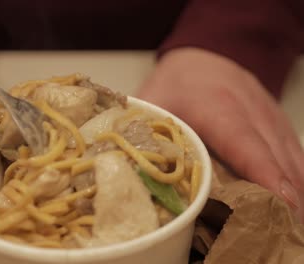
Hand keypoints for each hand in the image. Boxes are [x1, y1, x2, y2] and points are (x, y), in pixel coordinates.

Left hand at [138, 48, 303, 221]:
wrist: (202, 54)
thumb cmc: (175, 81)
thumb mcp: (152, 100)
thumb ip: (143, 132)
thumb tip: (128, 167)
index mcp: (216, 104)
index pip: (243, 141)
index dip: (262, 171)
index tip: (279, 201)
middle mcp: (250, 107)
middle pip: (275, 153)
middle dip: (285, 192)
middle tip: (285, 227)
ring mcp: (268, 113)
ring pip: (290, 153)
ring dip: (295, 187)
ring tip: (290, 221)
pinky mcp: (276, 120)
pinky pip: (292, 148)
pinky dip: (295, 173)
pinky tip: (294, 198)